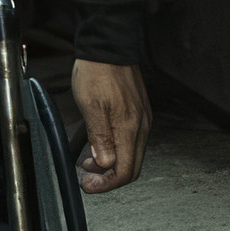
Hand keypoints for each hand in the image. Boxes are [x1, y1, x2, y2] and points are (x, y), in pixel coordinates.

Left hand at [68, 59, 150, 193]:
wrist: (107, 46)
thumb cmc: (97, 72)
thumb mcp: (90, 106)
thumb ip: (100, 138)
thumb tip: (106, 164)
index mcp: (130, 127)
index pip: (125, 171)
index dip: (106, 184)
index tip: (88, 184)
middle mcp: (141, 126)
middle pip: (131, 167)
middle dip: (108, 177)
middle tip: (87, 177)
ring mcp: (142, 119)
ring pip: (131, 154)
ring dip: (111, 163)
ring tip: (88, 160)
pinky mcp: (138, 112)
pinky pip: (131, 140)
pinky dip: (116, 150)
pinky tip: (99, 144)